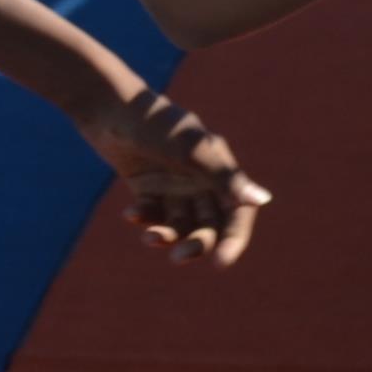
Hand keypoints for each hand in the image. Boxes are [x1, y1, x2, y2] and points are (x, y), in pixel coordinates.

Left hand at [68, 81, 269, 265]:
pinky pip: (153, 214)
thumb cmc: (156, 124)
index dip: (234, 239)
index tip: (222, 264)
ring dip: (166, 234)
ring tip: (148, 237)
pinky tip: (130, 213)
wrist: (109, 108)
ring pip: (179, 224)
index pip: (236, 213)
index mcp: (220, 171)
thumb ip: (224, 177)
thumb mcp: (191, 150)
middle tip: (178, 257)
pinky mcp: (148, 188)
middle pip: (208, 225)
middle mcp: (201, 181)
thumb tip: (262, 200)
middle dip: (196, 243)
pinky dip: (145, 218)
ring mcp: (174, 186)